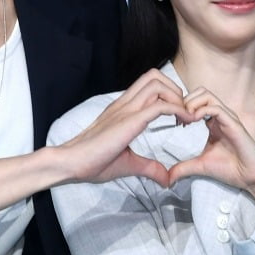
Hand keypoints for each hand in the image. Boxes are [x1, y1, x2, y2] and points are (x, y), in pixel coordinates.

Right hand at [59, 69, 193, 186]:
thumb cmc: (93, 162)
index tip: (181, 117)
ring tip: (183, 118)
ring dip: (177, 98)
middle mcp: (125, 104)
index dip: (170, 94)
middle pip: (155, 76)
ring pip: (158, 84)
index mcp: (123, 109)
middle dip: (176, 90)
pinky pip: (159, 106)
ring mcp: (125, 110)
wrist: (71, 164)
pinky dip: (177, 110)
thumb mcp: (129, 164)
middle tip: (183, 113)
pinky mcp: (128, 121)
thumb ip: (149, 167)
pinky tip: (183, 122)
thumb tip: (167, 179)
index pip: (149, 84)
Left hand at [168, 88, 254, 208]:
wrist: (251, 178)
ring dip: (191, 103)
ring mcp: (228, 118)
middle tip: (178, 118)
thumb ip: (183, 168)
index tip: (176, 122)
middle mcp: (221, 116)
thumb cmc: (231, 169)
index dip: (182, 107)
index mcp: (213, 122)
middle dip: (185, 101)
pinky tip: (193, 122)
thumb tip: (167, 178)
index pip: (196, 101)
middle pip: (200, 92)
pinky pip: (216, 108)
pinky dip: (201, 111)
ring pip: (207, 95)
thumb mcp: (200, 166)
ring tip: (185, 119)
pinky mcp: (234, 124)